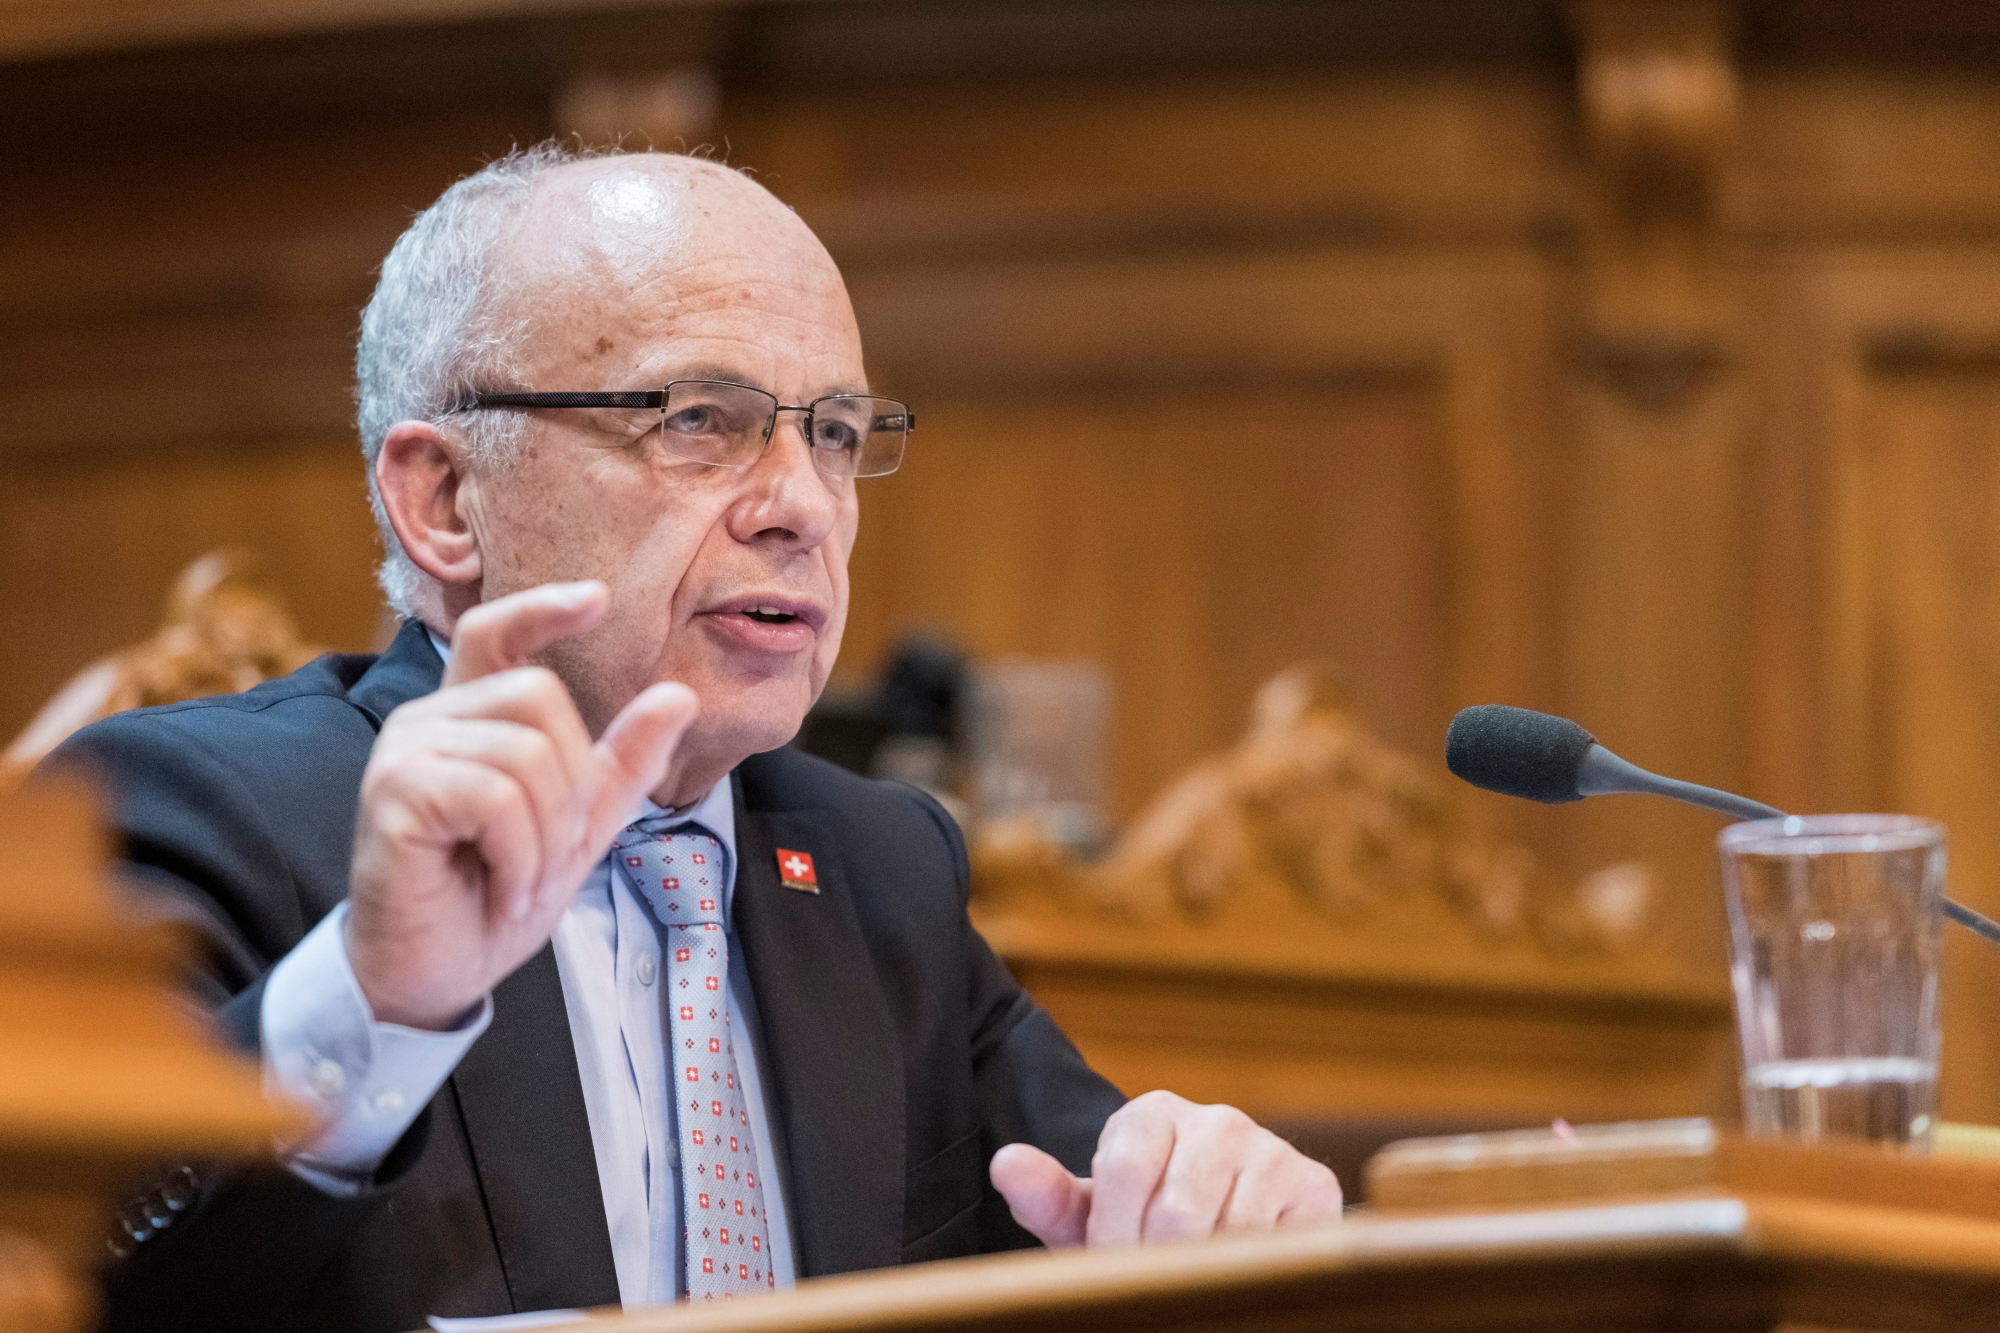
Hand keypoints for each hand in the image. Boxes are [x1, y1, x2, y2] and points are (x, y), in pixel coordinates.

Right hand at [345, 581, 697, 1029]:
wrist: (434, 971)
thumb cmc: (491, 895)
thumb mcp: (578, 826)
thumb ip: (621, 762)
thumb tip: (678, 695)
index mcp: (469, 717)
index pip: (497, 632)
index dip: (543, 608)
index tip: (598, 599)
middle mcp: (427, 720)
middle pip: (537, 695)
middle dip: (570, 783)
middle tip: (550, 850)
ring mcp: (403, 753)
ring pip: (523, 752)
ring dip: (547, 832)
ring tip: (521, 875)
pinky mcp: (392, 795)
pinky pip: (495, 798)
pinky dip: (520, 855)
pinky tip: (502, 887)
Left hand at [989, 1090, 1341, 1247]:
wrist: (1227, 1234)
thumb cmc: (1143, 1225)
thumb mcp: (1090, 1216)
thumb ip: (1046, 1195)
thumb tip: (1006, 1164)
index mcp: (1152, 1115)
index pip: (1126, 1167)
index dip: (1114, 1232)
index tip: (1110, 1264)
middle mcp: (1216, 1120)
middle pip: (1178, 1209)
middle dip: (1158, 1262)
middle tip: (1154, 1281)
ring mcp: (1270, 1149)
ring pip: (1229, 1232)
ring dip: (1203, 1270)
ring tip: (1192, 1275)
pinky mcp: (1314, 1185)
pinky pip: (1275, 1244)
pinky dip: (1247, 1270)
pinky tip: (1233, 1269)